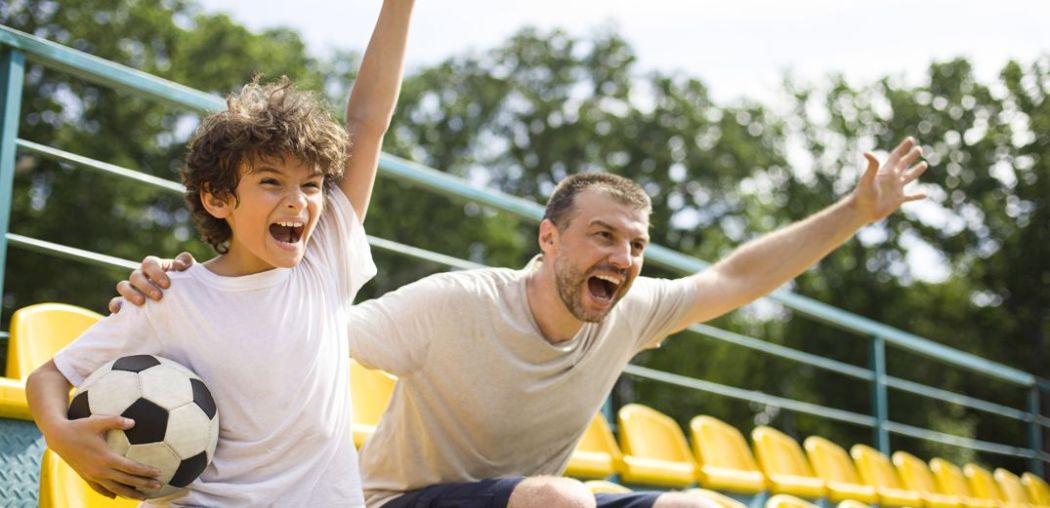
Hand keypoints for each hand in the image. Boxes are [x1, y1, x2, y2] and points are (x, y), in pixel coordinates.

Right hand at [48, 415, 162, 499]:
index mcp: (106, 458)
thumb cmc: (80, 427)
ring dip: (130, 493)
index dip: (146, 472)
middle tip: (159, 486)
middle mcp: (100, 470)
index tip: (159, 473)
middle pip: (126, 481)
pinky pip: (99, 489)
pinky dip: (110, 493)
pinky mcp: (85, 477)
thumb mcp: (99, 421)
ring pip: (115, 489)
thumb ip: (117, 421)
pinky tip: (116, 496)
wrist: (58, 437)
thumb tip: (134, 422)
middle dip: (144, 485)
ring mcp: (92, 475)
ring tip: (144, 497)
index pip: (131, 468)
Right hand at [109, 252, 194, 312]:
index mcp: (155, 267)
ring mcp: (133, 289)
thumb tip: (179, 264)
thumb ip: (186, 262)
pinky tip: (118, 310)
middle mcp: (141, 276)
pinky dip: (115, 305)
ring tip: (142, 302)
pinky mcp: (127, 303)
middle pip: (136, 275)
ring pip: (123, 286)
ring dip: (130, 293)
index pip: (149, 263)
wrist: (183, 302)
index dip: (156, 272)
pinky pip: (116, 302)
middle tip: (159, 296)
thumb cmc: (185, 283)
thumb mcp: (189, 271)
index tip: (167, 284)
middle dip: (146, 285)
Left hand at [852, 137, 928, 221]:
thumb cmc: (863, 194)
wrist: (861, 211)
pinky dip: (917, 196)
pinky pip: (910, 197)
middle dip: (911, 156)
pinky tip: (925, 194)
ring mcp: (895, 189)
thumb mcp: (868, 179)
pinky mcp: (897, 200)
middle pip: (904, 164)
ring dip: (916, 171)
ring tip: (924, 164)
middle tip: (919, 149)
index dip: (903, 148)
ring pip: (909, 178)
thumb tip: (866, 152)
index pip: (897, 156)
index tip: (911, 139)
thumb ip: (872, 166)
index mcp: (886, 172)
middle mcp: (892, 179)